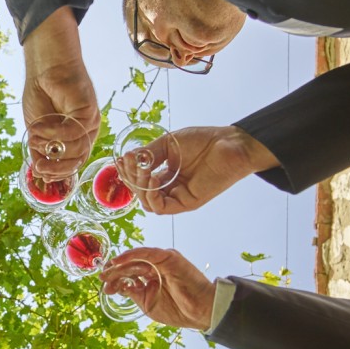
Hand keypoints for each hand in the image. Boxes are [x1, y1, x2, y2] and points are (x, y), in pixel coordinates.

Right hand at [22, 7, 99, 179]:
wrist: (44, 66)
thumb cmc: (41, 94)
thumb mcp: (37, 128)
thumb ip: (39, 149)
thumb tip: (38, 173)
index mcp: (76, 137)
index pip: (73, 163)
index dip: (58, 173)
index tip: (38, 172)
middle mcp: (87, 131)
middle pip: (78, 160)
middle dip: (57, 168)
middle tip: (38, 166)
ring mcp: (90, 122)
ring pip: (77, 148)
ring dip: (51, 146)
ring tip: (33, 136)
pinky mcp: (89, 110)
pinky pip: (74, 132)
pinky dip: (53, 132)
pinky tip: (38, 126)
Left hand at [99, 247, 216, 329]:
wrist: (200, 311)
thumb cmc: (178, 310)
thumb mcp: (148, 303)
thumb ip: (134, 293)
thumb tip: (118, 287)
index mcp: (152, 279)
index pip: (130, 275)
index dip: (116, 280)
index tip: (106, 288)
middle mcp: (156, 268)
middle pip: (130, 266)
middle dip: (114, 273)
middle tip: (102, 278)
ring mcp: (161, 262)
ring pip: (136, 260)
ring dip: (120, 266)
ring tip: (107, 272)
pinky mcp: (167, 257)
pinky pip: (146, 253)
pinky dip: (131, 255)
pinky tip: (119, 261)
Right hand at [126, 126, 277, 214]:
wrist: (228, 144)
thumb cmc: (203, 141)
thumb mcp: (168, 143)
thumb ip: (149, 154)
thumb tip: (128, 159)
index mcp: (165, 174)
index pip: (140, 180)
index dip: (129, 172)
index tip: (121, 158)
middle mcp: (170, 188)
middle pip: (141, 193)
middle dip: (132, 178)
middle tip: (130, 161)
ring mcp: (178, 197)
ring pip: (148, 203)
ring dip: (140, 187)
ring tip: (144, 170)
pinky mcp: (186, 203)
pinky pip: (161, 208)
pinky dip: (152, 196)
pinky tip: (153, 179)